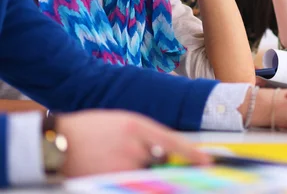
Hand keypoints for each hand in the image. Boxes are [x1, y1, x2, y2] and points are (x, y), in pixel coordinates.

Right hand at [57, 110, 210, 177]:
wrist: (58, 142)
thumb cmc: (92, 128)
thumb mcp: (124, 122)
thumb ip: (147, 135)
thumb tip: (167, 151)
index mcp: (137, 126)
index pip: (174, 143)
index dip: (192, 155)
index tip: (207, 162)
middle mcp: (134, 146)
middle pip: (161, 163)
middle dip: (160, 165)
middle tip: (147, 160)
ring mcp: (122, 166)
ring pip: (146, 176)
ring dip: (142, 173)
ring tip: (117, 160)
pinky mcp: (110, 181)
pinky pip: (130, 184)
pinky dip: (130, 181)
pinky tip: (112, 167)